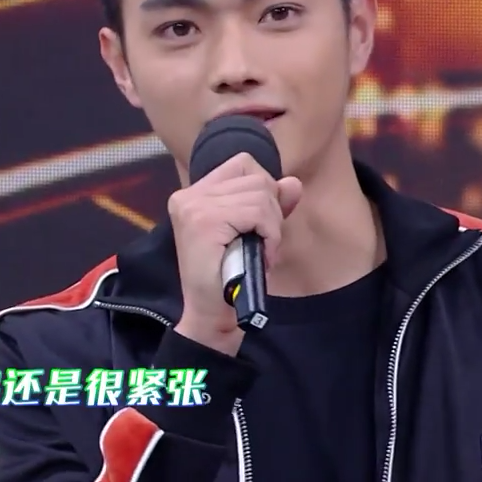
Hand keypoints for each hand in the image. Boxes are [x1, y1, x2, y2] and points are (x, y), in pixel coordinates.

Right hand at [167, 152, 301, 354]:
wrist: (212, 316)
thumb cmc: (230, 278)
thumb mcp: (253, 233)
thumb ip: (271, 205)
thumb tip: (293, 183)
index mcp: (194, 195)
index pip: (243, 164)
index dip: (264, 189)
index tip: (262, 223)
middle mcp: (189, 195)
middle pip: (256, 177)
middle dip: (272, 211)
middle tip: (263, 243)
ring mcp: (194, 206)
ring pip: (260, 193)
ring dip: (272, 226)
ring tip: (261, 251)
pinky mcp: (204, 220)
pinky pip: (257, 211)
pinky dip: (270, 234)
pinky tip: (262, 255)